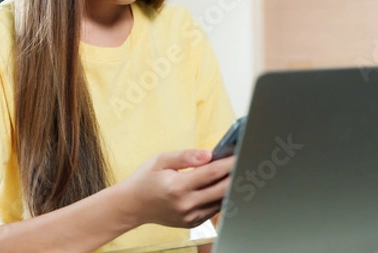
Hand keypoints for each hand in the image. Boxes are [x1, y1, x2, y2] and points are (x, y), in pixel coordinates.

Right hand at [118, 150, 235, 228]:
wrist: (132, 206)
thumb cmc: (145, 180)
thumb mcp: (161, 160)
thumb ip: (186, 156)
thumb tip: (209, 154)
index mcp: (178, 186)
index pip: (212, 173)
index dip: (229, 163)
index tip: (240, 154)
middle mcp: (186, 204)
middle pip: (222, 189)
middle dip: (236, 175)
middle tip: (245, 163)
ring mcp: (190, 216)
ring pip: (220, 201)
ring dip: (230, 187)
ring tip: (238, 173)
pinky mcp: (192, 223)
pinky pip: (213, 209)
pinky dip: (220, 197)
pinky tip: (224, 186)